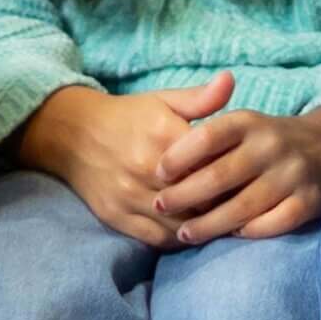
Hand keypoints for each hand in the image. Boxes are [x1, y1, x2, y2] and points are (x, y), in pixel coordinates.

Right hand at [14, 75, 234, 245]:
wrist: (73, 135)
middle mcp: (146, 168)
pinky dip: (180, 238)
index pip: (211, 165)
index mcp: (162, 135)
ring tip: (222, 221)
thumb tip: (231, 80)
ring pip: (181, 223)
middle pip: (200, 199)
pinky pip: (158, 238)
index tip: (247, 178)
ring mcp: (130, 196)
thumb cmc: (128, 116)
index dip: (233, 176)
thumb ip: (200, 98)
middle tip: (240, 204)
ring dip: (204, 226)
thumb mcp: (163, 100)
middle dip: (223, 204)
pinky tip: (193, 231)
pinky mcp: (117, 217)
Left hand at [153, 95, 320, 242]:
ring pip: (242, 206)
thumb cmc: (269, 140)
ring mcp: (292, 175)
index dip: (180, 155)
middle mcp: (271, 146)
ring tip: (184, 233)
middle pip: (220, 175)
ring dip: (209, 224)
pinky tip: (228, 237)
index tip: (158, 172)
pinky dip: (247, 233)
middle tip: (161, 205)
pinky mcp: (308, 202)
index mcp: (250, 122)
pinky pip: (271, 224)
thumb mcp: (243, 122)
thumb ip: (207, 130)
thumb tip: (163, 154)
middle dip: (185, 195)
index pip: (208, 136)